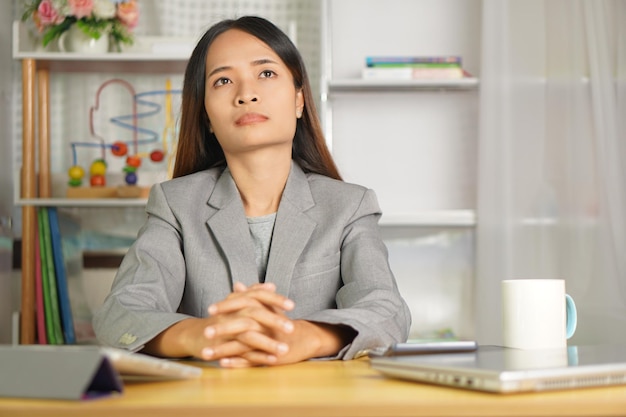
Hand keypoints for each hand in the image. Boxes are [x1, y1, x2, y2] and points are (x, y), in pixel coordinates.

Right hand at [142, 282, 293, 361]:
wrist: (195, 335)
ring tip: (285, 350)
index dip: (275, 300)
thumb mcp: (236, 304)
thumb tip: (272, 286)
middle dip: (274, 321)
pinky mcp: (222, 347)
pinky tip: (272, 361)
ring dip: (268, 343)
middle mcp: (231, 313)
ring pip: (248, 335)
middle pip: (254, 313)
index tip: (292, 305)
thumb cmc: (221, 318)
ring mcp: (225, 330)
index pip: (257, 295)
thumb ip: (254, 294)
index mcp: (237, 302)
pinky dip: (257, 357)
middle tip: (292, 328)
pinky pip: (241, 353)